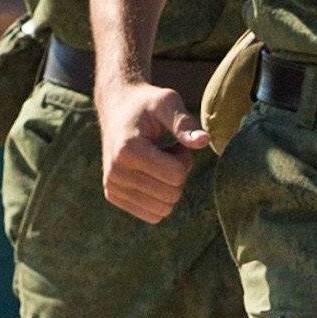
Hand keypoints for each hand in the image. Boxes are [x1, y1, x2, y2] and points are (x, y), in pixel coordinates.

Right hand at [95, 76, 209, 224]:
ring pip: (162, 209)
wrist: (116, 107)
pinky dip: (158, 198)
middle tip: (169, 151)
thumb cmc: (146, 103)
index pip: (176, 176)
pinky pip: (151, 215)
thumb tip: (204, 141)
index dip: (185, 158)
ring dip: (168, 187)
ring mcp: (112, 186)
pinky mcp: (112, 195)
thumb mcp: (166, 102)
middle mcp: (115, 172)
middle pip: (171, 195)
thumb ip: (185, 122)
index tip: (177, 143)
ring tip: (159, 162)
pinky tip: (150, 173)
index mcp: (127, 150)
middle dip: (178, 174)